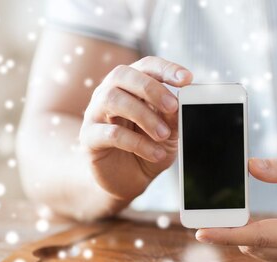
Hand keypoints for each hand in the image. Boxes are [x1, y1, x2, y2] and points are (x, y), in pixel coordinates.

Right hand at [80, 57, 191, 201]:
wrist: (128, 180)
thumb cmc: (148, 148)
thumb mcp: (168, 132)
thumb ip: (172, 117)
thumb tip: (181, 104)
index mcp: (131, 85)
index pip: (146, 66)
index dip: (166, 69)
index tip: (187, 79)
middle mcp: (109, 93)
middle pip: (123, 75)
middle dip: (151, 89)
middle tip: (173, 106)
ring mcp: (95, 113)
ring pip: (113, 100)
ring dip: (144, 116)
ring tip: (164, 135)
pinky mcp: (89, 138)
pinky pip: (111, 134)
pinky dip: (137, 143)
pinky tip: (155, 153)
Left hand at [196, 158, 276, 261]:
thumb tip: (250, 166)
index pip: (261, 236)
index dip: (229, 234)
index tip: (203, 232)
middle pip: (257, 247)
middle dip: (230, 234)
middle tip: (207, 218)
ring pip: (260, 253)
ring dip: (242, 238)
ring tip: (227, 220)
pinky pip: (270, 254)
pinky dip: (256, 241)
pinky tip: (248, 228)